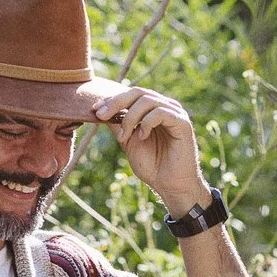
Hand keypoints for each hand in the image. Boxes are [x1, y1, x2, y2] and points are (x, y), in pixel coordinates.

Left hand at [92, 86, 210, 210]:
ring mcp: (175, 113)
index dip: (111, 99)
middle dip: (116, 102)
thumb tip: (99, 110)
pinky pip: (161, 112)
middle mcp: (164, 107)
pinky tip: (141, 137)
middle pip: (138, 92)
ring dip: (129, 118)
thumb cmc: (151, 164)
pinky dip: (146, 123)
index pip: (130, 95)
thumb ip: (117, 124)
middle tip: (101, 115)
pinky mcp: (183, 123)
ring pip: (147, 100)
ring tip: (123, 137)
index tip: (94, 110)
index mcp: (152, 109)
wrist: (169, 184)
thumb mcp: (127, 141)